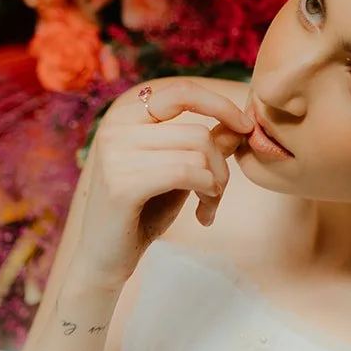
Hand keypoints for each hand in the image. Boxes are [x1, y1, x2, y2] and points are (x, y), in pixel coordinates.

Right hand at [72, 78, 252, 288]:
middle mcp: (115, 128)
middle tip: (218, 193)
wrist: (105, 258)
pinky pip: (186, 173)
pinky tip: (203, 214)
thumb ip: (204, 145)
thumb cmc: (143, 211)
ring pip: (197, 154)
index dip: (220, 105)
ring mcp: (115, 154)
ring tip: (208, 205)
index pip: (181, 93)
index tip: (245, 126)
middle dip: (220, 166)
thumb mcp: (178, 171)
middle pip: (198, 132)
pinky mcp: (121, 184)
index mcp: (125, 117)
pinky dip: (207, 192)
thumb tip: (239, 123)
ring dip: (216, 184)